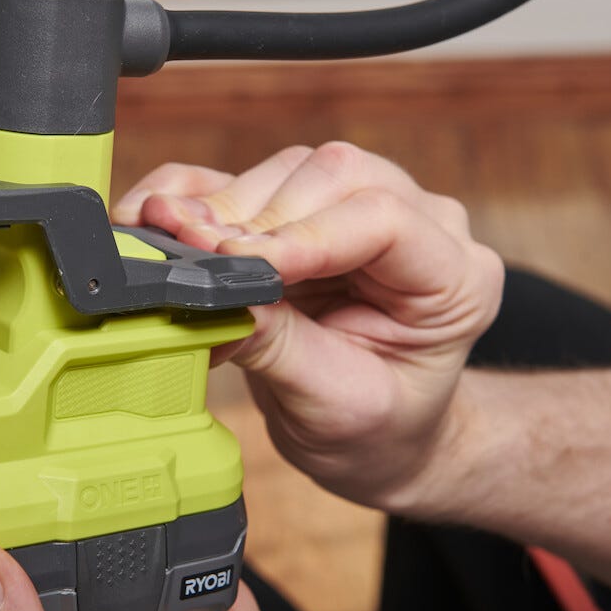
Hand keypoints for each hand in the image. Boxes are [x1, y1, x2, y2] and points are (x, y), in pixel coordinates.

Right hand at [113, 143, 503, 508]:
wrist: (376, 439)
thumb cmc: (378, 428)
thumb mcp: (337, 405)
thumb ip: (282, 348)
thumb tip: (220, 298)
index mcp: (454, 276)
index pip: (383, 219)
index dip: (306, 235)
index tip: (237, 265)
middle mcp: (418, 225)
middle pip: (334, 176)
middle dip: (257, 217)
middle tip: (194, 256)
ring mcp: (358, 209)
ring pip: (286, 170)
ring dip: (222, 209)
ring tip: (174, 249)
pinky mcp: (299, 215)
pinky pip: (244, 182)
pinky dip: (194, 196)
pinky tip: (156, 217)